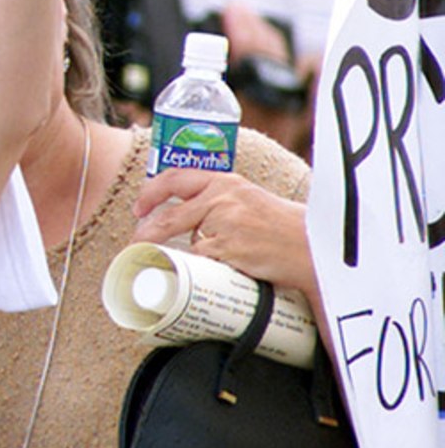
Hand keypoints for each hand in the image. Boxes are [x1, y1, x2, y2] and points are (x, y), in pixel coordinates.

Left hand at [133, 169, 315, 296]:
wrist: (312, 245)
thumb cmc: (281, 226)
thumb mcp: (247, 200)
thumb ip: (217, 203)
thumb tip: (184, 224)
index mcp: (224, 182)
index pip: (174, 178)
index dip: (150, 193)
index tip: (139, 209)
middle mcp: (221, 198)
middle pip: (168, 215)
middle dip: (146, 231)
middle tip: (136, 243)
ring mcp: (224, 224)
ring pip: (188, 242)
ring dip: (187, 253)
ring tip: (196, 258)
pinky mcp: (228, 248)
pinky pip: (204, 261)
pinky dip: (207, 267)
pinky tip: (222, 269)